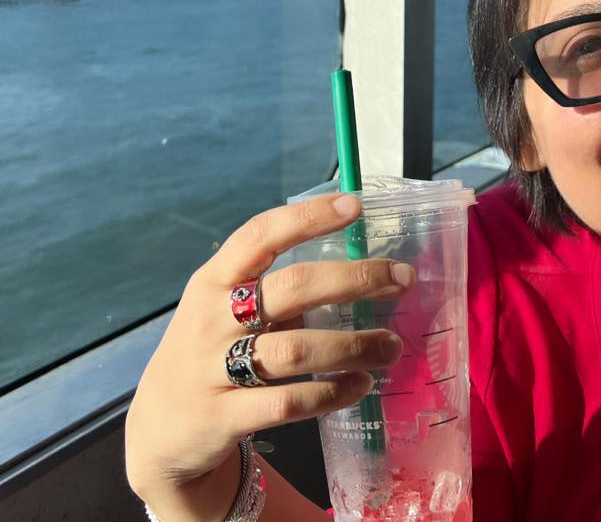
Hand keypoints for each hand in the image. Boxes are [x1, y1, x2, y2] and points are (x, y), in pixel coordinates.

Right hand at [125, 193, 415, 521]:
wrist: (160, 431)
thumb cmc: (211, 350)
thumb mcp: (224, 308)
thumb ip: (276, 289)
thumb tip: (361, 271)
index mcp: (213, 280)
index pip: (261, 235)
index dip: (308, 217)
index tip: (355, 205)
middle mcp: (211, 318)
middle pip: (293, 288)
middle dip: (355, 279)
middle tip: (402, 280)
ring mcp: (213, 369)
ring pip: (297, 349)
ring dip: (354, 345)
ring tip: (392, 346)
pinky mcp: (223, 418)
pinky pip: (290, 402)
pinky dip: (332, 393)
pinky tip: (360, 384)